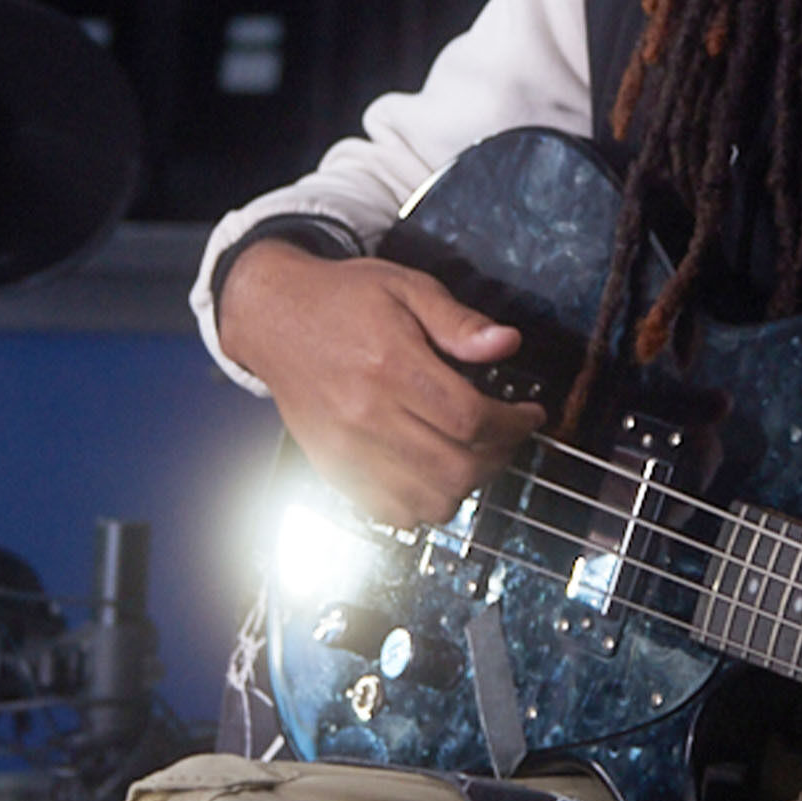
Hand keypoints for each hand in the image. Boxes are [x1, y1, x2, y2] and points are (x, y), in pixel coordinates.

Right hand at [218, 242, 545, 527]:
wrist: (272, 318)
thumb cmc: (342, 300)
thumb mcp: (407, 287)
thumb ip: (458, 321)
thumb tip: (506, 343)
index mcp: (391, 364)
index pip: (471, 419)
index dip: (514, 425)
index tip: (529, 416)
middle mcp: (367, 413)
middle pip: (456, 467)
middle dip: (498, 457)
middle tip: (507, 437)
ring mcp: (347, 448)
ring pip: (428, 500)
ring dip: (464, 485)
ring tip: (473, 455)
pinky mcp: (332, 467)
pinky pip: (389, 513)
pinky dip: (422, 506)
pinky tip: (433, 475)